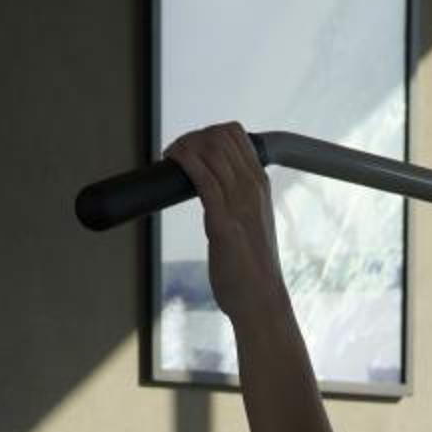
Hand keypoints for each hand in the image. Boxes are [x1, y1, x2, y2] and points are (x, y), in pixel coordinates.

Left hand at [168, 124, 290, 332]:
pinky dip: (184, 161)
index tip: (190, 146)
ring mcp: (239, 204)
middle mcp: (252, 189)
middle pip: (221, 137)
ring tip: (170, 156)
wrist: (260, 299)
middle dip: (192, 136)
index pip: (237, 135)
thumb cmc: (252, 267)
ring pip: (211, 151)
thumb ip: (237, 204)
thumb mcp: (251, 224)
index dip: (207, 132)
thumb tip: (215, 193)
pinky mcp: (223, 222)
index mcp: (260, 186)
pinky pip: (202, 178)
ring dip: (184, 146)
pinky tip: (171, 160)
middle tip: (175, 152)